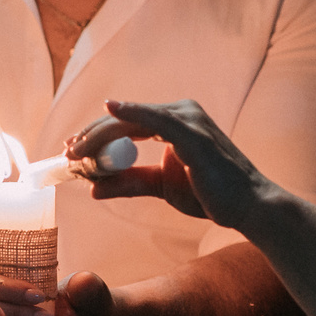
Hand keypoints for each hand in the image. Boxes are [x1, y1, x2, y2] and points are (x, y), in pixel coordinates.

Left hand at [71, 101, 270, 229]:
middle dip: (92, 136)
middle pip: (125, 119)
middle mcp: (182, 113)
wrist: (248, 208)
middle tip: (67, 152)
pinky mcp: (194, 133)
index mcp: (176, 121)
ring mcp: (189, 119)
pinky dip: (132, 112)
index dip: (97, 135)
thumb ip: (130, 182)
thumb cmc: (212, 195)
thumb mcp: (162, 186)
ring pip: (133, 121)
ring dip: (101, 136)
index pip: (128, 123)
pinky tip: (110, 107)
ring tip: (77, 152)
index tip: (73, 149)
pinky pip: (156, 120)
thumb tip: (94, 189)